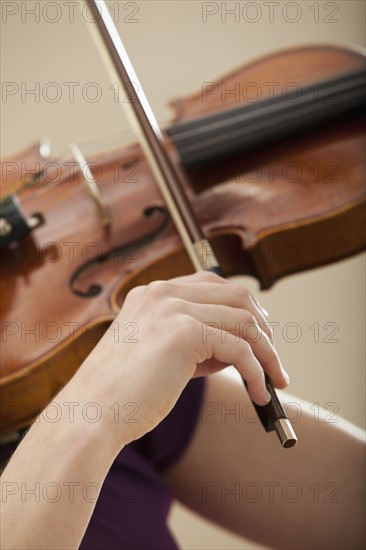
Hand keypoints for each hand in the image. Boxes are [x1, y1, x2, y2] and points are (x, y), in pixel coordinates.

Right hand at [76, 271, 288, 445]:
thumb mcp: (159, 355)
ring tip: (275, 380)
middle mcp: (163, 293)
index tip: (261, 329)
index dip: (243, 305)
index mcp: (152, 294)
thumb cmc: (123, 392)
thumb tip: (237, 348)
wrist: (91, 415)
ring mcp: (172, 308)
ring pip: (244, 321)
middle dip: (263, 326)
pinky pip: (239, 349)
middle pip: (236, 295)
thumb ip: (193, 343)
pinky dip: (257, 372)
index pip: (212, 284)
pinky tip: (260, 394)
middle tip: (273, 358)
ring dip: (267, 352)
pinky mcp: (184, 332)